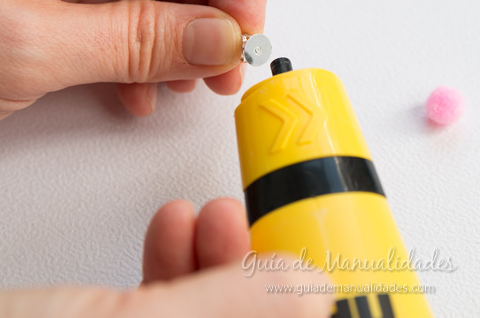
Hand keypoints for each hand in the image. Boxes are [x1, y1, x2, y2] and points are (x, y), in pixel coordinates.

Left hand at [0, 0, 267, 149]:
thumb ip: (136, 40)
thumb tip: (220, 38)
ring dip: (174, 36)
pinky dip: (135, 55)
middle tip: (221, 66)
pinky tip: (134, 92)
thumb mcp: (30, 45)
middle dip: (207, 8)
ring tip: (181, 84)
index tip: (243, 28)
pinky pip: (114, 17)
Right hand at [0, 199, 331, 316]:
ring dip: (225, 256)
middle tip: (277, 219)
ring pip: (218, 305)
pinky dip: (182, 260)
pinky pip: (172, 299)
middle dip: (271, 267)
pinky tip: (177, 223)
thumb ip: (229, 309)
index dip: (335, 304)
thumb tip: (310, 285)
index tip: (346, 259)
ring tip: (214, 211)